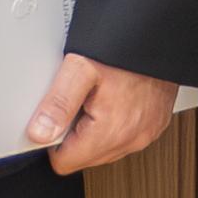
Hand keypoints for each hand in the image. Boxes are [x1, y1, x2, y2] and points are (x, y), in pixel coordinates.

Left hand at [29, 54, 175, 173]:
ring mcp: (146, 133)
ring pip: (104, 149)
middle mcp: (132, 139)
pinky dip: (115, 123)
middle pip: (84, 157)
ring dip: (95, 129)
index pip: (64, 162)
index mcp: (110, 131)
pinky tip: (114, 98)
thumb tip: (39, 134)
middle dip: (75, 133)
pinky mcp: (154, 125)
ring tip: (98, 96)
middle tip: (80, 99)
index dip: (53, 139)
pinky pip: (124, 137)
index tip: (57, 115)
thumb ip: (58, 104)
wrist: (157, 35)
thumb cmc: (124, 49)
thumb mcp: (81, 68)